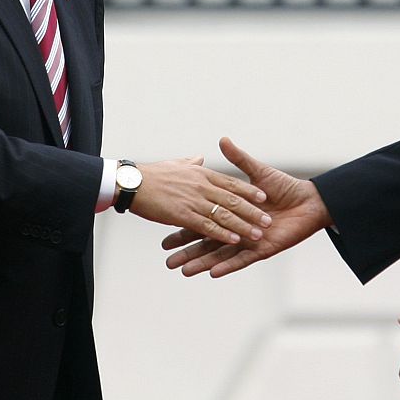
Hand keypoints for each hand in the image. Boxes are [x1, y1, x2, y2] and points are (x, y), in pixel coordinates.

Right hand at [130, 155, 271, 244]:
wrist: (131, 182)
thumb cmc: (152, 173)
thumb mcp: (177, 164)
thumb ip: (191, 163)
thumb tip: (201, 158)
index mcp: (201, 174)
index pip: (230, 183)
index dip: (247, 190)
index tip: (263, 196)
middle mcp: (201, 187)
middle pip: (233, 201)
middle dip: (252, 211)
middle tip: (269, 219)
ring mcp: (193, 202)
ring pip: (225, 215)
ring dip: (243, 226)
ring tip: (259, 233)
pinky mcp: (183, 216)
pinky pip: (208, 227)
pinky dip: (223, 234)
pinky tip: (236, 240)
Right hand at [161, 137, 330, 276]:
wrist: (310, 201)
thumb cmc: (285, 185)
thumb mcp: (257, 170)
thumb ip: (238, 159)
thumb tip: (222, 140)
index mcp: (233, 212)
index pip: (203, 220)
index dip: (185, 228)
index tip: (165, 235)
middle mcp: (238, 228)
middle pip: (207, 240)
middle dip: (187, 251)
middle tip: (166, 260)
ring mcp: (249, 240)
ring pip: (220, 252)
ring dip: (202, 262)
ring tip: (182, 271)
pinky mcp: (262, 249)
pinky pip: (242, 259)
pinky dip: (228, 265)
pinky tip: (212, 272)